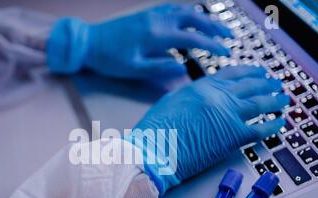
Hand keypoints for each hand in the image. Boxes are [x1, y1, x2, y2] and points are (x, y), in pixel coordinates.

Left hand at [47, 3, 231, 77]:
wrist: (87, 42)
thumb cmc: (108, 60)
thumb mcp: (133, 69)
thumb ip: (159, 68)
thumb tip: (182, 67)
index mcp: (155, 35)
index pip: (191, 38)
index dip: (211, 45)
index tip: (226, 53)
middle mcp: (157, 20)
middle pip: (193, 18)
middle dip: (214, 27)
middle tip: (230, 37)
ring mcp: (151, 14)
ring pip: (184, 11)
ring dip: (203, 18)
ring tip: (218, 27)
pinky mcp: (146, 13)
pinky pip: (172, 8)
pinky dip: (187, 12)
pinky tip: (192, 18)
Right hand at [127, 66, 288, 194]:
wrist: (154, 151)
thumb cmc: (156, 131)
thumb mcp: (170, 101)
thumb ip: (189, 95)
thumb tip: (200, 94)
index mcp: (201, 86)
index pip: (232, 74)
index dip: (249, 72)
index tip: (257, 72)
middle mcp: (217, 96)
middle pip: (250, 86)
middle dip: (266, 83)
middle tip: (275, 83)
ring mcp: (227, 114)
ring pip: (260, 103)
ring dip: (275, 100)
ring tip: (284, 99)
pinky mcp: (233, 136)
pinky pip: (261, 129)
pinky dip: (273, 125)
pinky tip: (280, 123)